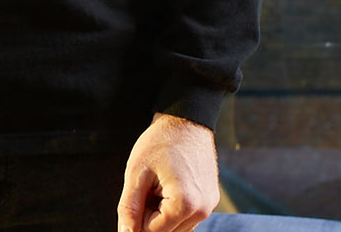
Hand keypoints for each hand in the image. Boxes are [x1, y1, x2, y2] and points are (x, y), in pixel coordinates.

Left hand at [116, 112, 219, 231]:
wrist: (185, 119)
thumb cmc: (160, 142)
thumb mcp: (137, 172)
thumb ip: (130, 207)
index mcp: (185, 204)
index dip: (138, 215)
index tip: (139, 191)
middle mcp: (202, 210)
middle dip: (150, 215)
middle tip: (147, 186)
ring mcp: (209, 206)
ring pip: (177, 227)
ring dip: (162, 213)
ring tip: (157, 184)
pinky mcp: (210, 199)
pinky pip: (187, 216)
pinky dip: (173, 207)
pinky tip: (167, 184)